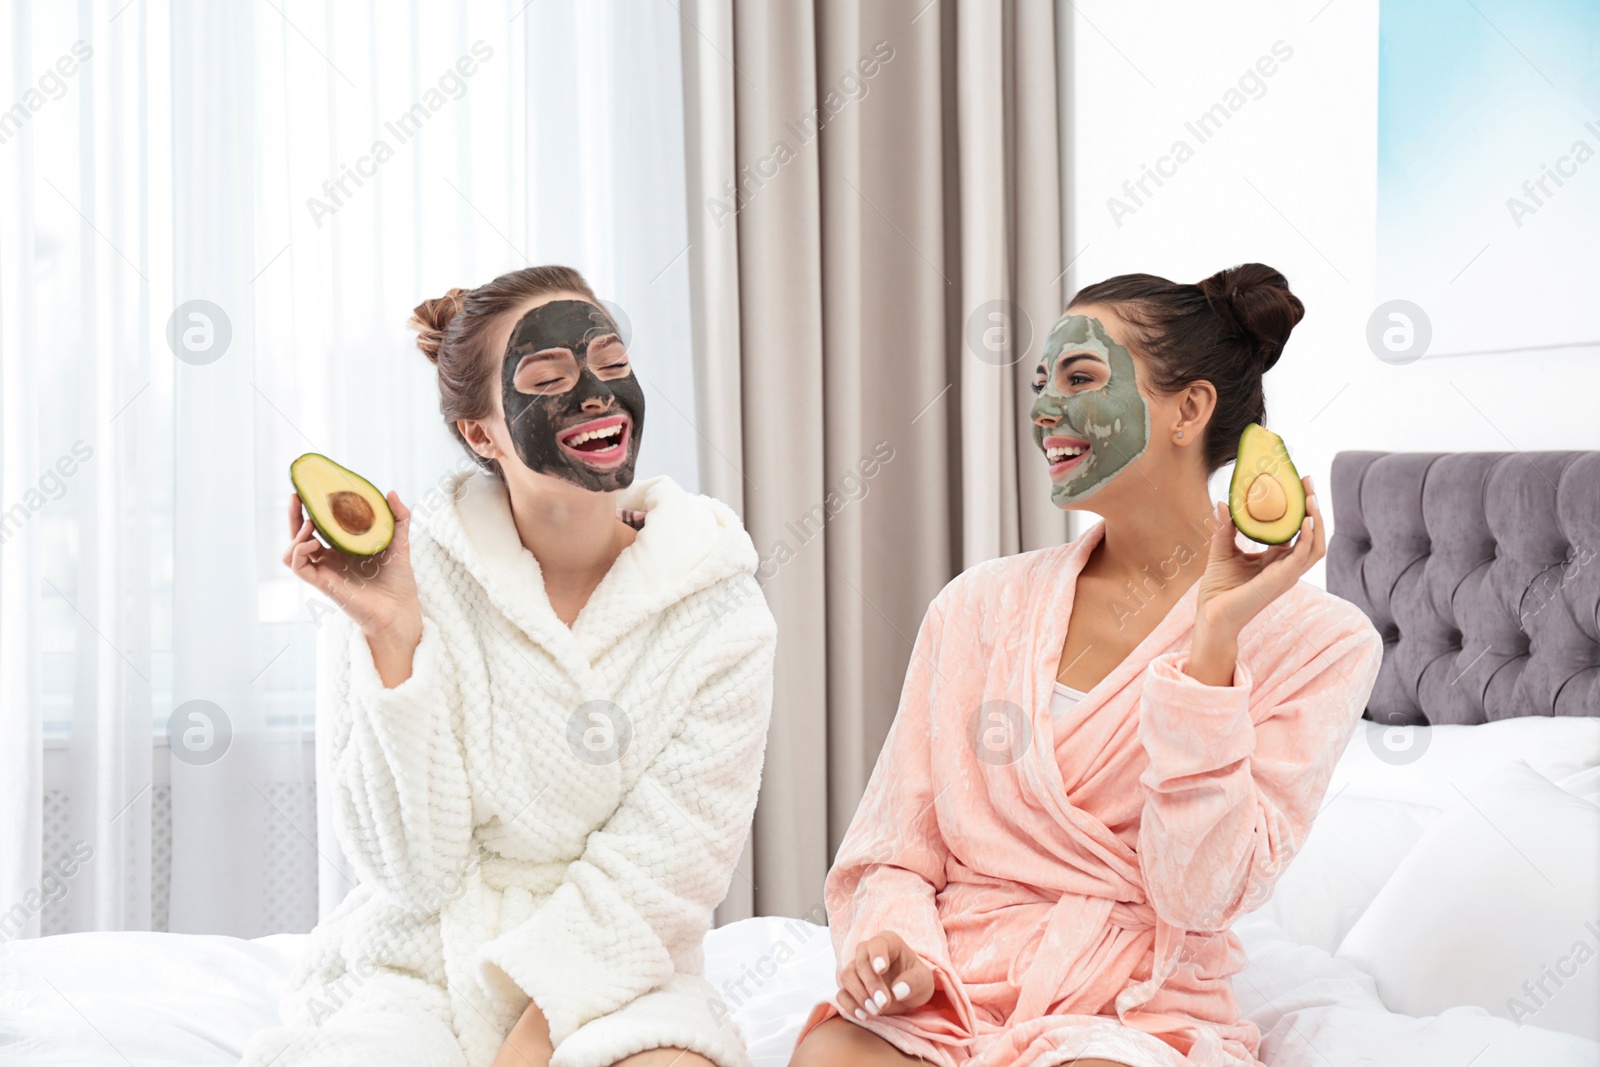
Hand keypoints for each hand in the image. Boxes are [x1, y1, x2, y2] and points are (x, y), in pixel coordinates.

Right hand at [284, 489, 420, 639]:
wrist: (400, 608)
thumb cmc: (398, 579)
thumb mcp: (400, 541)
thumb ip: (398, 517)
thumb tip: (390, 492)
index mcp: (343, 547)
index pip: (319, 525)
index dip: (310, 509)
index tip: (310, 489)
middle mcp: (330, 558)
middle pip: (299, 535)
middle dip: (294, 515)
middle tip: (296, 495)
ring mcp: (325, 571)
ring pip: (293, 551)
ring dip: (295, 534)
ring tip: (310, 523)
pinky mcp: (323, 583)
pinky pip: (299, 566)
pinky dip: (300, 551)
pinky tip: (313, 543)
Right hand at [835, 930, 934, 1020]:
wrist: (907, 996)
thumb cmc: (915, 982)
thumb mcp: (924, 981)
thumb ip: (914, 982)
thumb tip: (898, 990)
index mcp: (887, 942)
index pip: (877, 944)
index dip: (877, 955)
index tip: (881, 969)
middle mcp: (868, 952)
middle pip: (860, 962)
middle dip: (871, 984)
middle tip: (883, 1003)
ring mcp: (856, 969)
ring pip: (846, 976)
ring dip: (859, 995)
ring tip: (876, 1011)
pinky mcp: (849, 987)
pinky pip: (841, 994)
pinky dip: (849, 1005)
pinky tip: (863, 1015)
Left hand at [1193, 475, 1325, 640]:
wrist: (1211, 615)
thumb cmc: (1218, 589)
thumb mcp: (1221, 550)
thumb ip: (1226, 527)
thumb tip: (1222, 502)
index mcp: (1276, 560)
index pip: (1296, 530)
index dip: (1299, 507)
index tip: (1296, 482)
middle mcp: (1286, 567)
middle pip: (1312, 534)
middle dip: (1313, 508)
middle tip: (1307, 482)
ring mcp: (1287, 575)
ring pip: (1316, 545)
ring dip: (1316, 520)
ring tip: (1311, 497)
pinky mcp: (1281, 580)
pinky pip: (1303, 557)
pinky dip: (1307, 538)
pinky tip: (1304, 520)